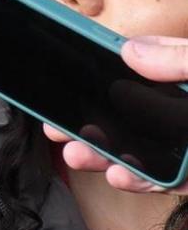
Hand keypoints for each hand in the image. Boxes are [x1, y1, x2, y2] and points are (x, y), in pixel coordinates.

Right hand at [46, 36, 187, 193]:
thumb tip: (130, 50)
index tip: (65, 71)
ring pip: (137, 147)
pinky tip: (118, 175)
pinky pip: (162, 178)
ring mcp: (185, 143)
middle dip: (86, 120)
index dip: (99, 65)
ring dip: (101, 153)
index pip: (138, 63)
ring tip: (75, 154)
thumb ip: (180, 58)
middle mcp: (180, 108)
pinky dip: (137, 180)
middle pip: (126, 110)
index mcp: (183, 74)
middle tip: (54, 126)